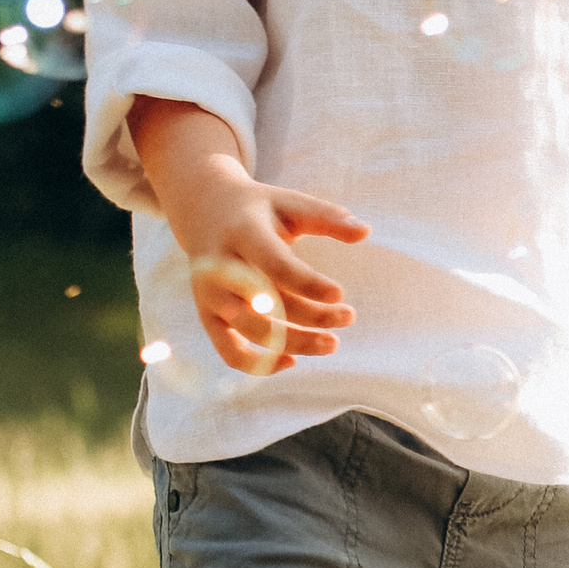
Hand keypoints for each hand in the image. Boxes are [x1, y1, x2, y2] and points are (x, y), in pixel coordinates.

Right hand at [182, 183, 368, 374]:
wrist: (202, 209)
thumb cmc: (259, 209)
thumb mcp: (290, 203)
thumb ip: (327, 217)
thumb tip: (366, 231)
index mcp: (243, 234)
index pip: (275, 265)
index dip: (308, 284)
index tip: (340, 294)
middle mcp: (220, 267)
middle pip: (268, 303)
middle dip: (312, 316)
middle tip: (349, 316)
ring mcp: (210, 295)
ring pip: (253, 331)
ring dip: (295, 343)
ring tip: (332, 343)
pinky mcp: (207, 315)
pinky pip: (229, 351)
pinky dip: (259, 364)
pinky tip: (292, 360)